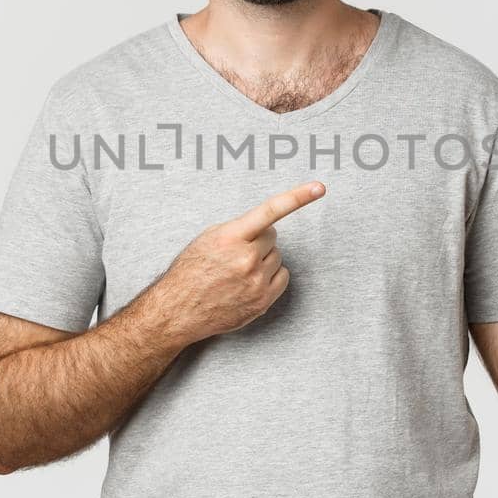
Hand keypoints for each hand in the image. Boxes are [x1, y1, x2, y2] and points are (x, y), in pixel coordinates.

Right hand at [156, 180, 325, 344]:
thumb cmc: (190, 271)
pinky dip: (271, 277)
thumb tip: (263, 226)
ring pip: (277, 257)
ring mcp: (257, 281)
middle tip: (237, 253)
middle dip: (258, 240)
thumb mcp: (207, 239)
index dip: (297, 197)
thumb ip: (238, 229)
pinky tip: (250, 282)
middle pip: (273, 236)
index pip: (270, 211)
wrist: (178, 310)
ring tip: (238, 271)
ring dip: (263, 259)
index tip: (319, 187)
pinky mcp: (263, 300)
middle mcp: (246, 259)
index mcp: (230, 237)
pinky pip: (283, 277)